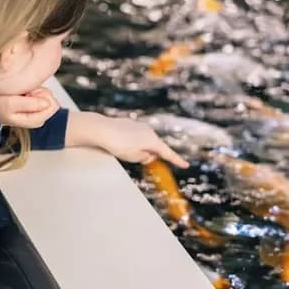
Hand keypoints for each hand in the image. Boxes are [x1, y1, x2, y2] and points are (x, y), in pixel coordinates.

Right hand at [0, 87, 60, 128]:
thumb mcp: (11, 103)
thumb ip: (30, 103)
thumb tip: (48, 102)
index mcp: (36, 120)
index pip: (52, 104)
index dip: (40, 94)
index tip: (26, 94)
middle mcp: (39, 118)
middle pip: (50, 98)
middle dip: (37, 92)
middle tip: (22, 94)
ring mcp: (36, 112)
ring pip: (45, 95)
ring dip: (32, 90)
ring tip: (19, 94)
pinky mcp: (33, 107)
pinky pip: (39, 94)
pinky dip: (30, 90)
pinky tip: (19, 94)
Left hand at [66, 112, 188, 168]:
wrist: (102, 129)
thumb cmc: (118, 144)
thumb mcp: (134, 157)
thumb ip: (145, 158)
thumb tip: (149, 155)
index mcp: (152, 140)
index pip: (168, 153)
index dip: (177, 160)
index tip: (186, 165)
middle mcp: (149, 131)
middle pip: (155, 147)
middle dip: (149, 155)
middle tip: (135, 159)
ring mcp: (140, 126)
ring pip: (144, 142)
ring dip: (139, 149)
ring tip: (123, 150)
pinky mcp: (130, 124)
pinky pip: (135, 137)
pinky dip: (132, 142)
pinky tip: (120, 142)